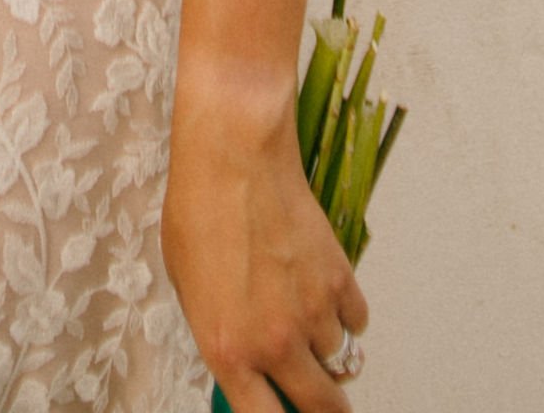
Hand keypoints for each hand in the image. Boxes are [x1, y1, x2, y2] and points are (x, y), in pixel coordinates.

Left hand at [165, 64, 370, 412]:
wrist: (233, 155)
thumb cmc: (199, 208)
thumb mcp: (187, 286)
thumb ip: (219, 334)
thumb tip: (242, 362)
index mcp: (227, 350)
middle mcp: (274, 342)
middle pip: (321, 409)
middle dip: (325, 411)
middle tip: (324, 403)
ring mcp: (312, 312)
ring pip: (340, 361)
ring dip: (328, 350)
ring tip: (307, 317)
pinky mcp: (340, 279)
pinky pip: (356, 322)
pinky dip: (346, 315)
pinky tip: (325, 293)